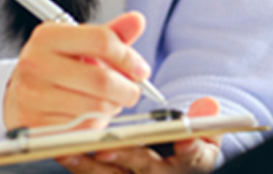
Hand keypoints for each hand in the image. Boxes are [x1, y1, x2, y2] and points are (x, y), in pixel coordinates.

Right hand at [3, 11, 151, 130]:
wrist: (20, 95)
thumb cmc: (56, 68)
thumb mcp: (80, 45)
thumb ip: (111, 34)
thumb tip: (137, 20)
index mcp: (48, 36)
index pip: (101, 40)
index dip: (128, 57)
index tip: (140, 69)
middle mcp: (36, 63)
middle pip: (102, 80)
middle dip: (127, 90)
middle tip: (130, 91)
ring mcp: (33, 95)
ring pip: (96, 108)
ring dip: (112, 108)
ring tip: (105, 102)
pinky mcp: (36, 124)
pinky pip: (83, 128)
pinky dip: (95, 125)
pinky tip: (89, 115)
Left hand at [55, 97, 221, 173]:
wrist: (173, 166)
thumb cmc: (186, 148)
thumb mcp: (203, 135)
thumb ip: (205, 119)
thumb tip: (208, 105)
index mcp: (190, 165)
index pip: (195, 159)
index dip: (191, 151)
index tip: (184, 140)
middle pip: (146, 169)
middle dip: (127, 157)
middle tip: (108, 146)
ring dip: (91, 165)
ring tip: (71, 147)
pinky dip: (80, 164)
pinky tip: (64, 150)